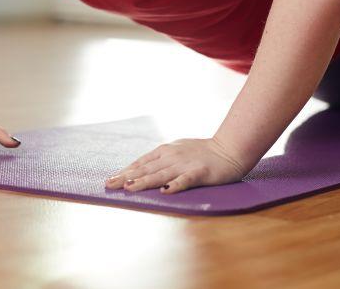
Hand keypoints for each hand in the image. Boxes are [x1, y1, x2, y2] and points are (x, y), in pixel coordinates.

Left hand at [104, 137, 252, 193]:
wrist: (229, 148)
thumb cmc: (203, 151)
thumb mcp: (178, 150)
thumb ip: (161, 158)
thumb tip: (142, 167)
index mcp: (166, 151)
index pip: (141, 162)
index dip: (125, 171)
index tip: (110, 180)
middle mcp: (172, 156)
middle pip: (146, 169)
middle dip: (127, 177)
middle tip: (110, 185)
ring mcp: (185, 164)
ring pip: (161, 175)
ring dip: (144, 181)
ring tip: (129, 187)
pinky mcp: (200, 173)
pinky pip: (185, 180)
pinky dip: (175, 185)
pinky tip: (165, 192)